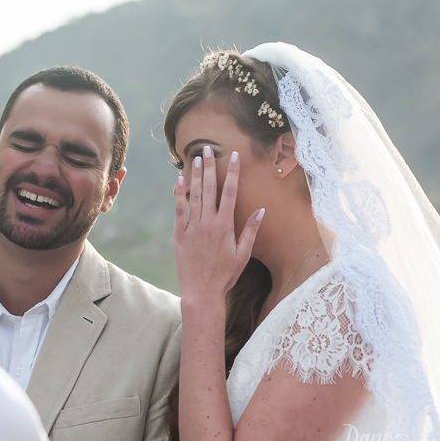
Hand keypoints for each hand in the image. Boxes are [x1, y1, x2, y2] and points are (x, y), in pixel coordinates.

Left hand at [173, 147, 262, 302]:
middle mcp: (208, 223)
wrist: (201, 292)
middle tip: (207, 149)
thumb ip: (250, 230)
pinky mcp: (179, 234)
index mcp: (225, 226)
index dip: (232, 173)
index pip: (230, 193)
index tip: (234, 156)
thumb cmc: (225, 275)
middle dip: (210, 167)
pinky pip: (179, 210)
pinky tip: (179, 180)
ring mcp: (192, 228)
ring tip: (195, 158)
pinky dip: (179, 194)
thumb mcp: (243, 254)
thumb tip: (261, 210)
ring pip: (194, 196)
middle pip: (210, 189)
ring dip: (195, 175)